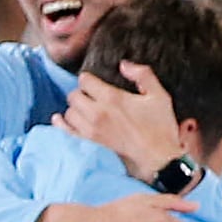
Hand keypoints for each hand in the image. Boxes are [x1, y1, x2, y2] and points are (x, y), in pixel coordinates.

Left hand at [55, 60, 185, 180]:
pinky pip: (68, 131)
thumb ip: (142, 74)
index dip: (89, 79)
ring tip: (86, 109)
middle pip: (73, 95)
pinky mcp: (92, 142)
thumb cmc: (160, 126)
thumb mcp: (159, 95)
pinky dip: (62, 124)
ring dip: (75, 108)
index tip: (96, 82)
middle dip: (81, 93)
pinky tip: (61, 119)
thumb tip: (124, 64)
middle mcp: (98, 113)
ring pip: (69, 112)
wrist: (158, 156)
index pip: (84, 80)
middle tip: (92, 96)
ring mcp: (92, 129)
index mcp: (112, 98)